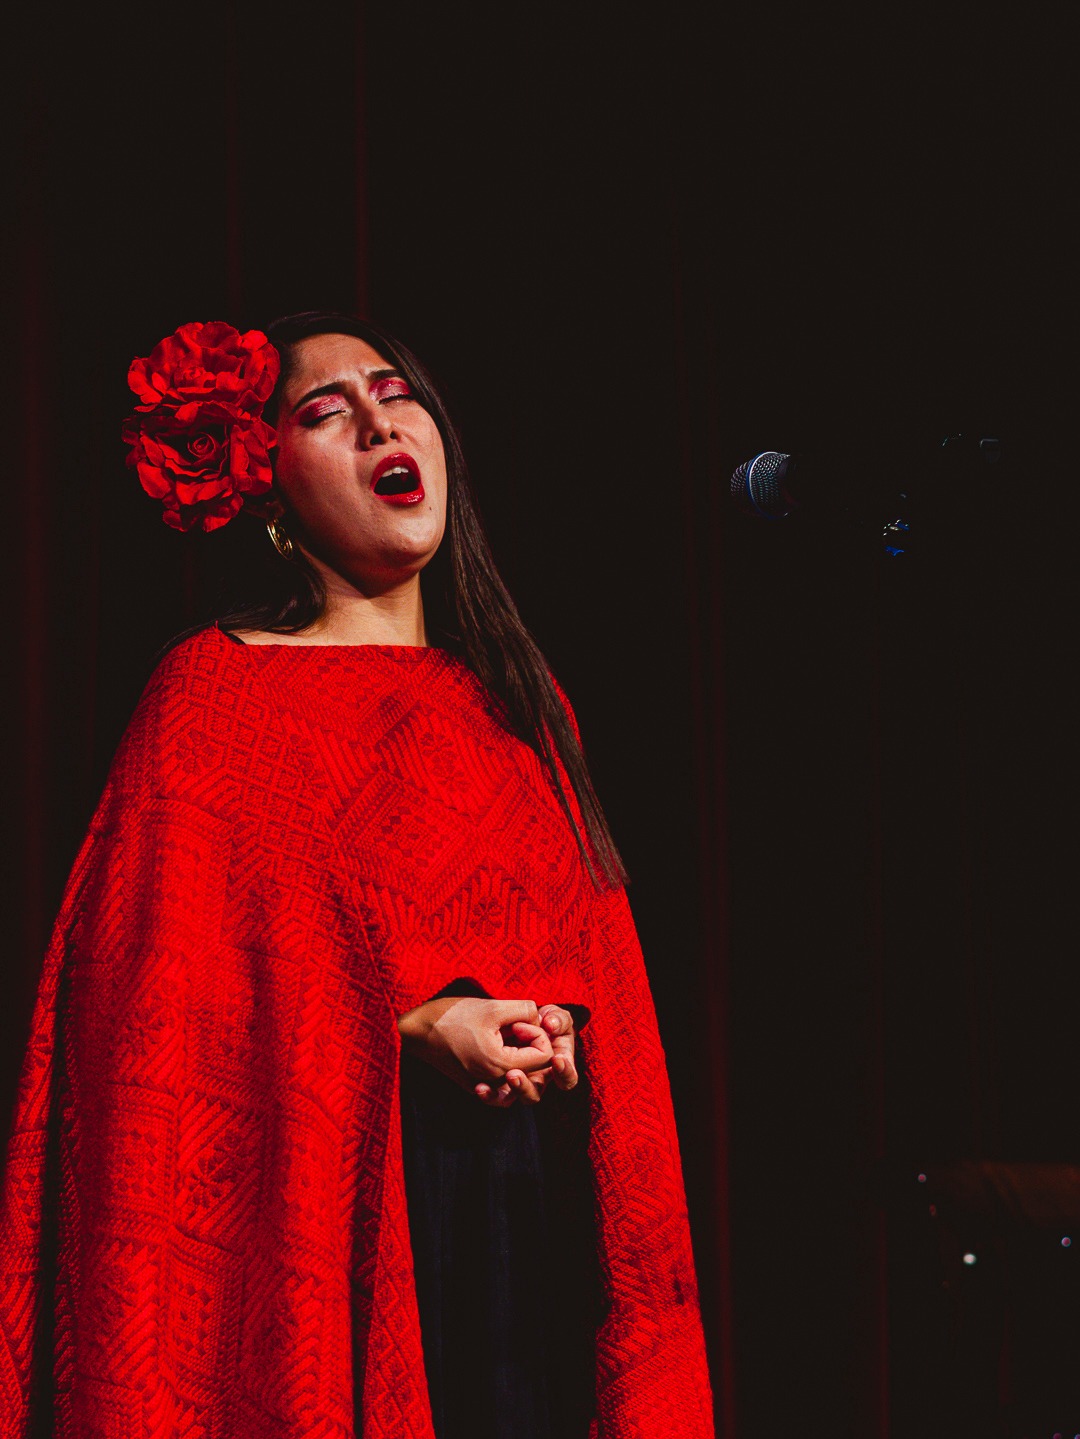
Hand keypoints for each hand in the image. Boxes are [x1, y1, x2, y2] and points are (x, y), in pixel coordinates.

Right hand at [398, 997, 553, 1096]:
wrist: (418, 1030)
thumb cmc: (452, 1016)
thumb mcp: (493, 1007)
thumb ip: (525, 1010)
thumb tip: (541, 1018)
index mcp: (501, 1064)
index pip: (545, 1056)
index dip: (537, 1033)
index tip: (517, 1022)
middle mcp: (495, 1082)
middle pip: (535, 1069)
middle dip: (530, 1044)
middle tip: (511, 1027)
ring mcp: (484, 1087)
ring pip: (520, 1079)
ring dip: (520, 1056)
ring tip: (505, 1037)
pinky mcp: (475, 1086)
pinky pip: (503, 1086)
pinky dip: (506, 1069)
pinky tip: (496, 1050)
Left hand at [473, 1004, 578, 1107]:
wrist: (511, 1020)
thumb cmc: (542, 1020)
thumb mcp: (553, 1016)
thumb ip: (558, 1019)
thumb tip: (551, 1027)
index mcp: (557, 1067)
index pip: (567, 1078)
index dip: (565, 1071)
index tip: (556, 1059)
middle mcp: (538, 1080)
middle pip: (535, 1094)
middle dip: (525, 1086)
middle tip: (514, 1073)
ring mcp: (520, 1084)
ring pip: (513, 1098)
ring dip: (508, 1090)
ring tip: (503, 1076)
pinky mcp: (501, 1086)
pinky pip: (496, 1097)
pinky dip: (488, 1094)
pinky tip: (480, 1087)